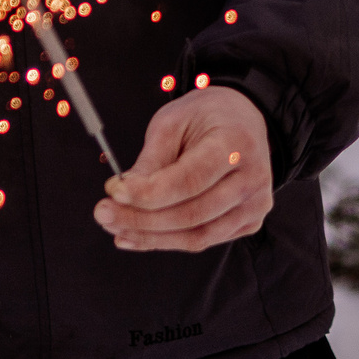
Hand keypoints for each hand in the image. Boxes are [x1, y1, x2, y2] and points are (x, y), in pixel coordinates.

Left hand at [93, 85, 273, 251]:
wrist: (243, 120)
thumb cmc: (206, 116)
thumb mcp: (173, 121)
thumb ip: (152, 159)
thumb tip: (124, 194)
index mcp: (236, 144)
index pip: (189, 180)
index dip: (149, 193)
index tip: (114, 192)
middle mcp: (252, 180)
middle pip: (191, 214)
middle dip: (141, 219)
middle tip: (104, 213)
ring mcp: (254, 206)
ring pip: (197, 236)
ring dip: (150, 237)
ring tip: (116, 227)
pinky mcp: (248, 222)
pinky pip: (203, 240)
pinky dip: (167, 242)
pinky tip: (138, 236)